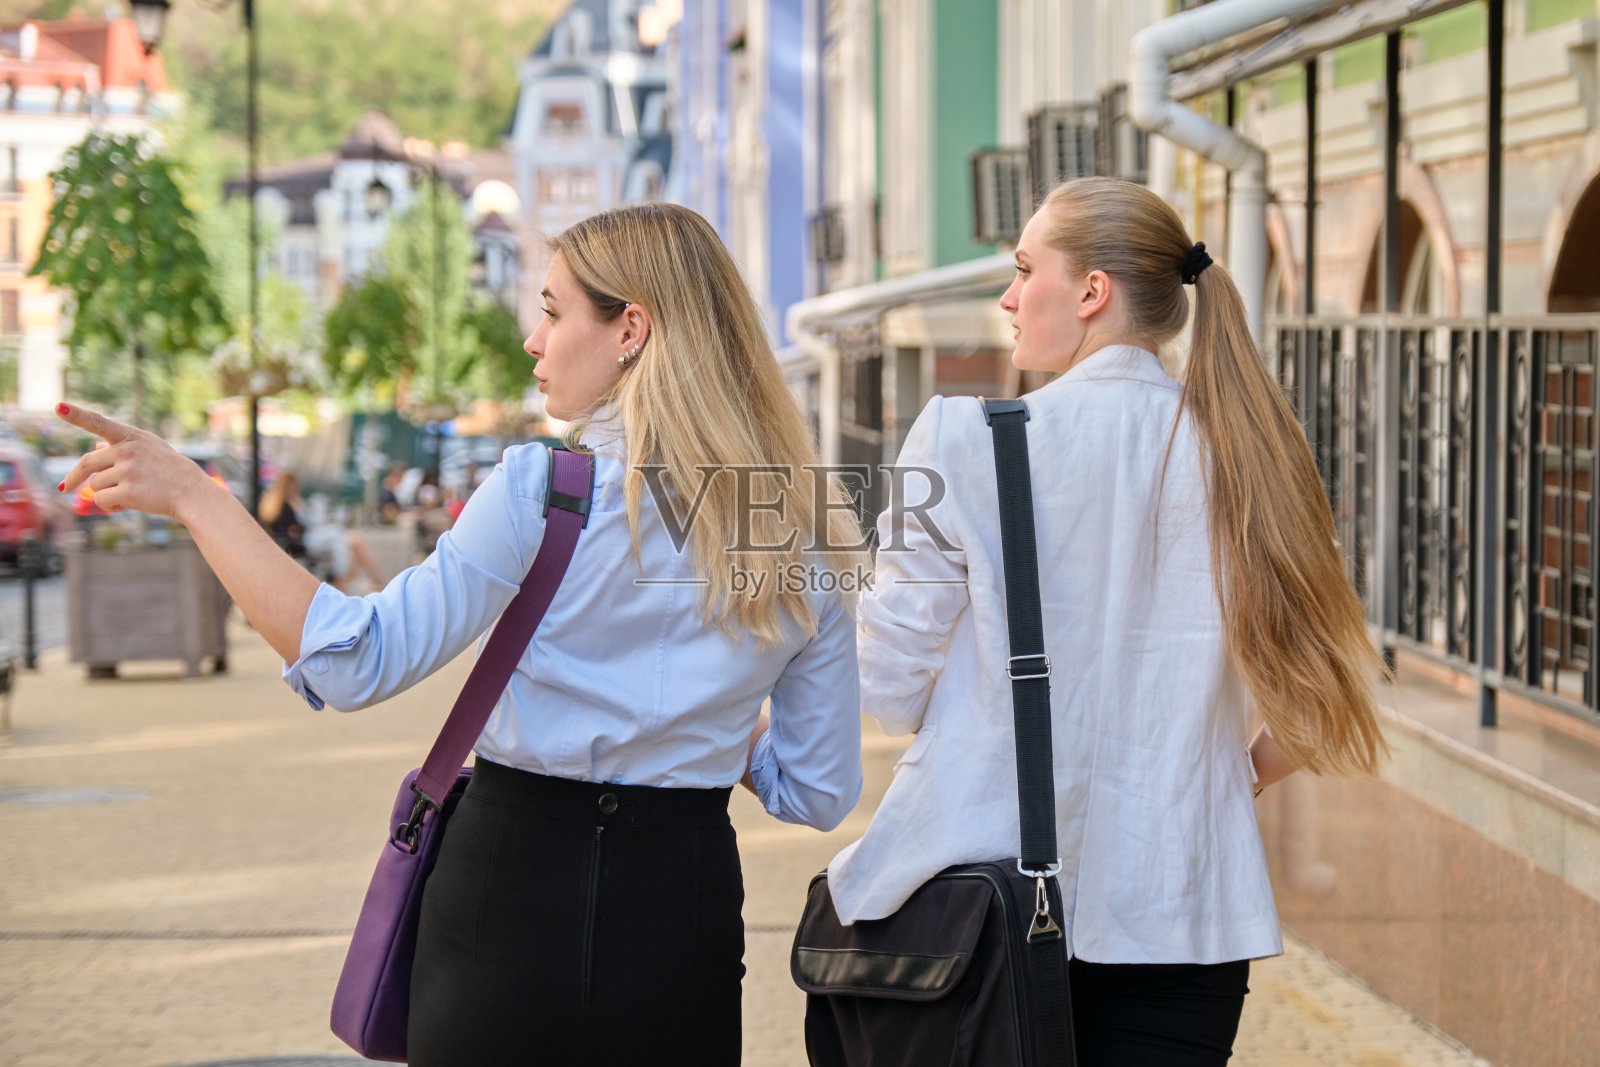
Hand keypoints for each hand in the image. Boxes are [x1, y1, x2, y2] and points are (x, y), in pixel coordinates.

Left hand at [54, 402, 222, 520]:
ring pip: (95, 484)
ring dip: (104, 494)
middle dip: (75, 477)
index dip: (77, 415)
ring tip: (125, 497)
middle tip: (65, 487)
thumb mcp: (151, 450)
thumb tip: (94, 447)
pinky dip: (108, 506)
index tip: (59, 407)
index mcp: (132, 437)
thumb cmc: (172, 472)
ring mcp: (128, 470)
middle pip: (87, 463)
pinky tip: (124, 506)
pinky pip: (101, 500)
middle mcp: (128, 451)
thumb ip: (123, 447)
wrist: (194, 493)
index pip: (99, 423)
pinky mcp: (128, 491)